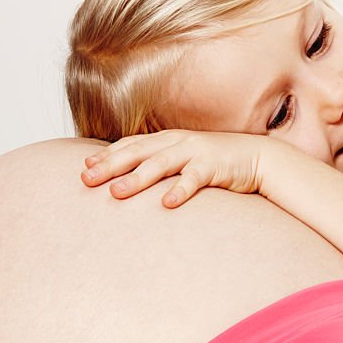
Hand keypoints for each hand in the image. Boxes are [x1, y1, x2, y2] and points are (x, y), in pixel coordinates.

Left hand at [80, 129, 270, 206]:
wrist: (257, 158)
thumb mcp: (184, 159)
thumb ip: (160, 164)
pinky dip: (180, 190)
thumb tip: (129, 178)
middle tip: (87, 180)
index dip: (107, 156)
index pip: (131, 145)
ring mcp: (195, 152)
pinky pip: (194, 179)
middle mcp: (177, 142)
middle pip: (138, 153)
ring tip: (117, 192)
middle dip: (111, 166)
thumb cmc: (215, 163)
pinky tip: (167, 203)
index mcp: (168, 140)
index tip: (85, 169)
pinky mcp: (214, 166)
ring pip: (161, 164)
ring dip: (137, 178)